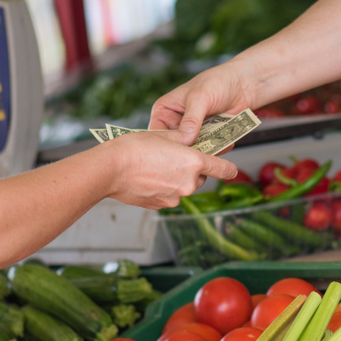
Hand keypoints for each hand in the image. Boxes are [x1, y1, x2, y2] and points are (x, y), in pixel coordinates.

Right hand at [101, 131, 236, 208]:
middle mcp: (188, 183)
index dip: (228, 167)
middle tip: (176, 158)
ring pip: (184, 187)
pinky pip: (169, 195)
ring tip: (158, 166)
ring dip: (177, 179)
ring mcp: (175, 197)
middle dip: (193, 169)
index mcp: (194, 163)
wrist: (110, 169)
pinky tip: (149, 177)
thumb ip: (184, 137)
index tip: (231, 168)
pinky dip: (164, 188)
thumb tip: (193, 137)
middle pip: (200, 177)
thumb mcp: (163, 135)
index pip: (223, 169)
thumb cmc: (134, 148)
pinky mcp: (161, 205)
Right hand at [150, 63, 257, 144]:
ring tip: (213, 151)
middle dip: (186, 151)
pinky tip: (226, 143)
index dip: (165, 144)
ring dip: (203, 152)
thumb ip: (192, 118)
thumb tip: (186, 138)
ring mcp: (192, 133)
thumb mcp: (200, 97)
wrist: (242, 84)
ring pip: (192, 151)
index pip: (157, 132)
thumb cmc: (217, 82)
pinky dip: (217, 150)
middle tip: (196, 157)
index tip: (177, 152)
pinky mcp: (207, 138)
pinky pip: (208, 151)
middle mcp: (175, 124)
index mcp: (164, 111)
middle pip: (175, 146)